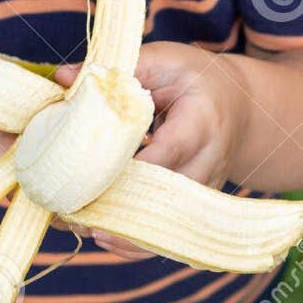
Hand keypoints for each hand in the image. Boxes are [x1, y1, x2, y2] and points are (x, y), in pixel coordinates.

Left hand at [53, 43, 248, 258]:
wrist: (240, 107)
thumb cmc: (195, 80)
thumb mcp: (163, 61)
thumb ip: (117, 69)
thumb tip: (62, 78)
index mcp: (202, 122)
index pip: (168, 151)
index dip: (131, 168)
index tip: (89, 175)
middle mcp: (209, 162)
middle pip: (166, 196)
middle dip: (119, 206)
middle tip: (70, 209)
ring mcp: (206, 191)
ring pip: (167, 223)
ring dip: (122, 230)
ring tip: (79, 226)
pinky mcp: (197, 208)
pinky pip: (168, 234)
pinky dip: (135, 242)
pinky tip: (103, 238)